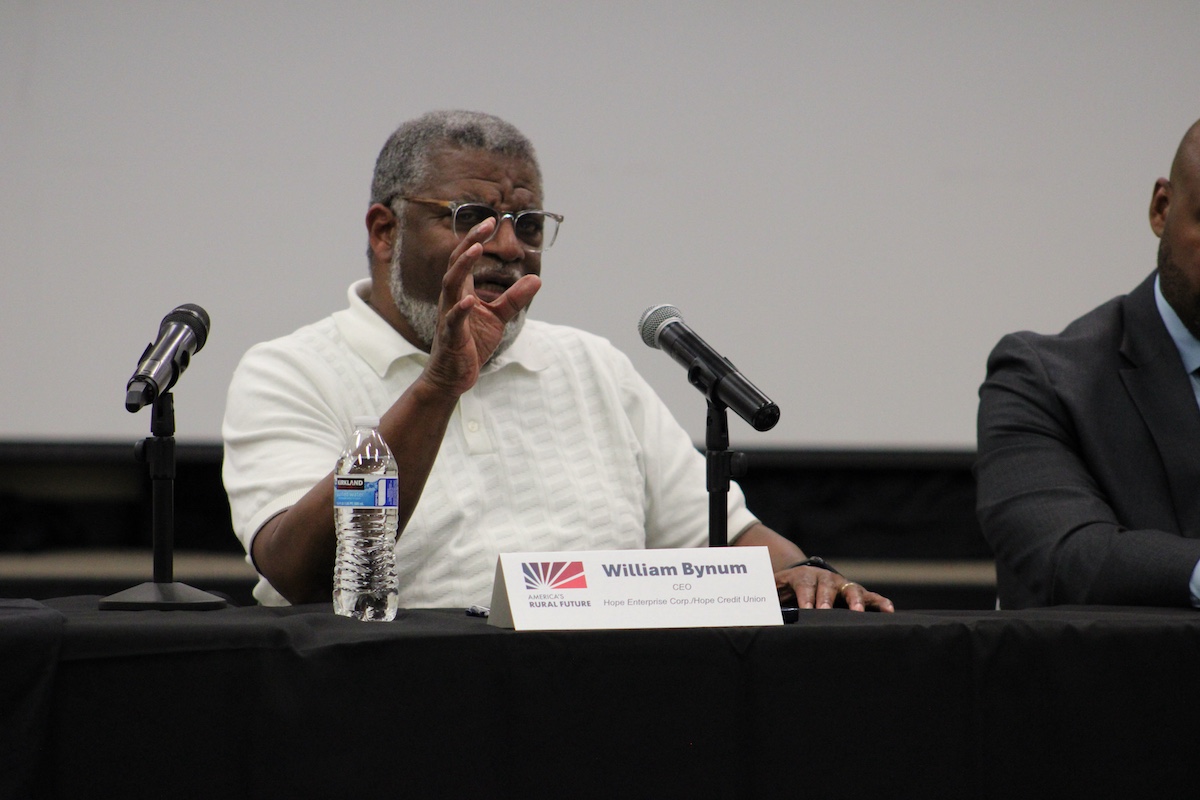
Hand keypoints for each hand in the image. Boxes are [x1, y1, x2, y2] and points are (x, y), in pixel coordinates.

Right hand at [424, 217, 540, 395]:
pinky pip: (454, 320)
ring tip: (475, 249)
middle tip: (486, 224)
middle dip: (469, 242)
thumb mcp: (498, 317)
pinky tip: (470, 301)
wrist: (453, 376)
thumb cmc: (471, 343)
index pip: (465, 259)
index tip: (492, 220)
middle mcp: (451, 299)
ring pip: (450, 285)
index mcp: (461, 292)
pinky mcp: (451, 337)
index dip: (476, 238)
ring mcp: (449, 316)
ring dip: (462, 266)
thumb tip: (536, 278)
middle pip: (456, 263)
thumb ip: (515, 298)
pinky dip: (461, 310)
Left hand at [776, 565, 894, 611]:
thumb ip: (765, 595)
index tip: (806, 609)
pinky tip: (889, 610)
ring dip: (855, 600)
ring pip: (852, 589)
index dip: (806, 597)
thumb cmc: (786, 588)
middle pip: (828, 587)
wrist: (802, 577)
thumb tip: (751, 607)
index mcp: (804, 577)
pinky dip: (880, 602)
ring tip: (858, 611)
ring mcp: (842, 585)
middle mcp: (826, 579)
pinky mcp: (856, 593)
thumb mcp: (773, 589)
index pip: (805, 585)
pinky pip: (871, 597)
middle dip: (827, 599)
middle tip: (826, 612)